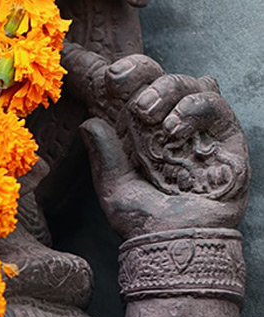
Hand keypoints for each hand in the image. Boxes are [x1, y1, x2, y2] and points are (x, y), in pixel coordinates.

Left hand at [80, 54, 248, 237]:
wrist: (172, 243)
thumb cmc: (142, 219)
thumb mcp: (113, 185)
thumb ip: (104, 153)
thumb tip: (88, 123)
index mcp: (144, 129)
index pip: (138, 88)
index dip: (127, 74)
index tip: (109, 75)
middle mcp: (173, 125)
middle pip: (165, 78)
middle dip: (144, 75)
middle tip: (124, 89)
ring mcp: (201, 130)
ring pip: (192, 84)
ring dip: (168, 89)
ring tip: (148, 114)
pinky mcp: (227, 140)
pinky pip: (216, 107)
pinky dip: (195, 107)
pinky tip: (175, 126)